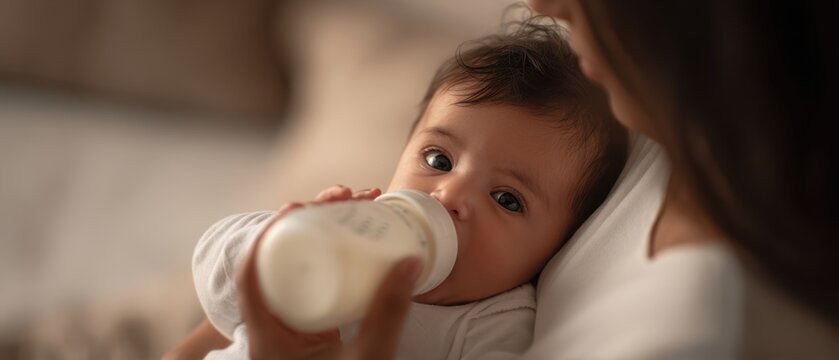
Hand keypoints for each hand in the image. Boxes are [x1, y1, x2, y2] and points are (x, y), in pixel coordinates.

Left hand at [236, 185, 422, 358]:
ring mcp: (294, 332)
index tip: (294, 208)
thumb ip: (387, 314)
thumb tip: (409, 260)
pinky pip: (318, 288)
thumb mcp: (368, 359)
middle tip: (341, 199)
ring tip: (354, 208)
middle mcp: (275, 330)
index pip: (250, 276)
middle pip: (279, 262)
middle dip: (309, 222)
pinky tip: (354, 243)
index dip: (265, 236)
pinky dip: (335, 261)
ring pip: (300, 272)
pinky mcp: (314, 334)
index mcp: (269, 338)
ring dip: (323, 237)